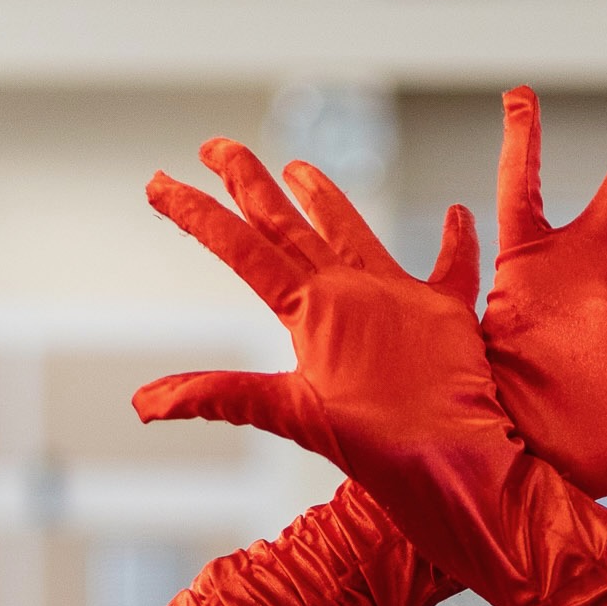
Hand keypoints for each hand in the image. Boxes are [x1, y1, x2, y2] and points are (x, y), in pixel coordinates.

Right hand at [132, 139, 511, 500]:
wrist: (462, 460)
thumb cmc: (382, 448)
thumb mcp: (292, 417)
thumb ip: (220, 396)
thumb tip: (144, 402)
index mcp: (314, 309)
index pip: (241, 250)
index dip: (196, 213)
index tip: (160, 182)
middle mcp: (356, 287)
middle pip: (289, 223)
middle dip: (246, 179)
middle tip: (213, 145)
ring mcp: (403, 294)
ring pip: (355, 230)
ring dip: (322, 198)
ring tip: (299, 167)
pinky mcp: (448, 313)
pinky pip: (453, 267)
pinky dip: (455, 242)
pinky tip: (457, 215)